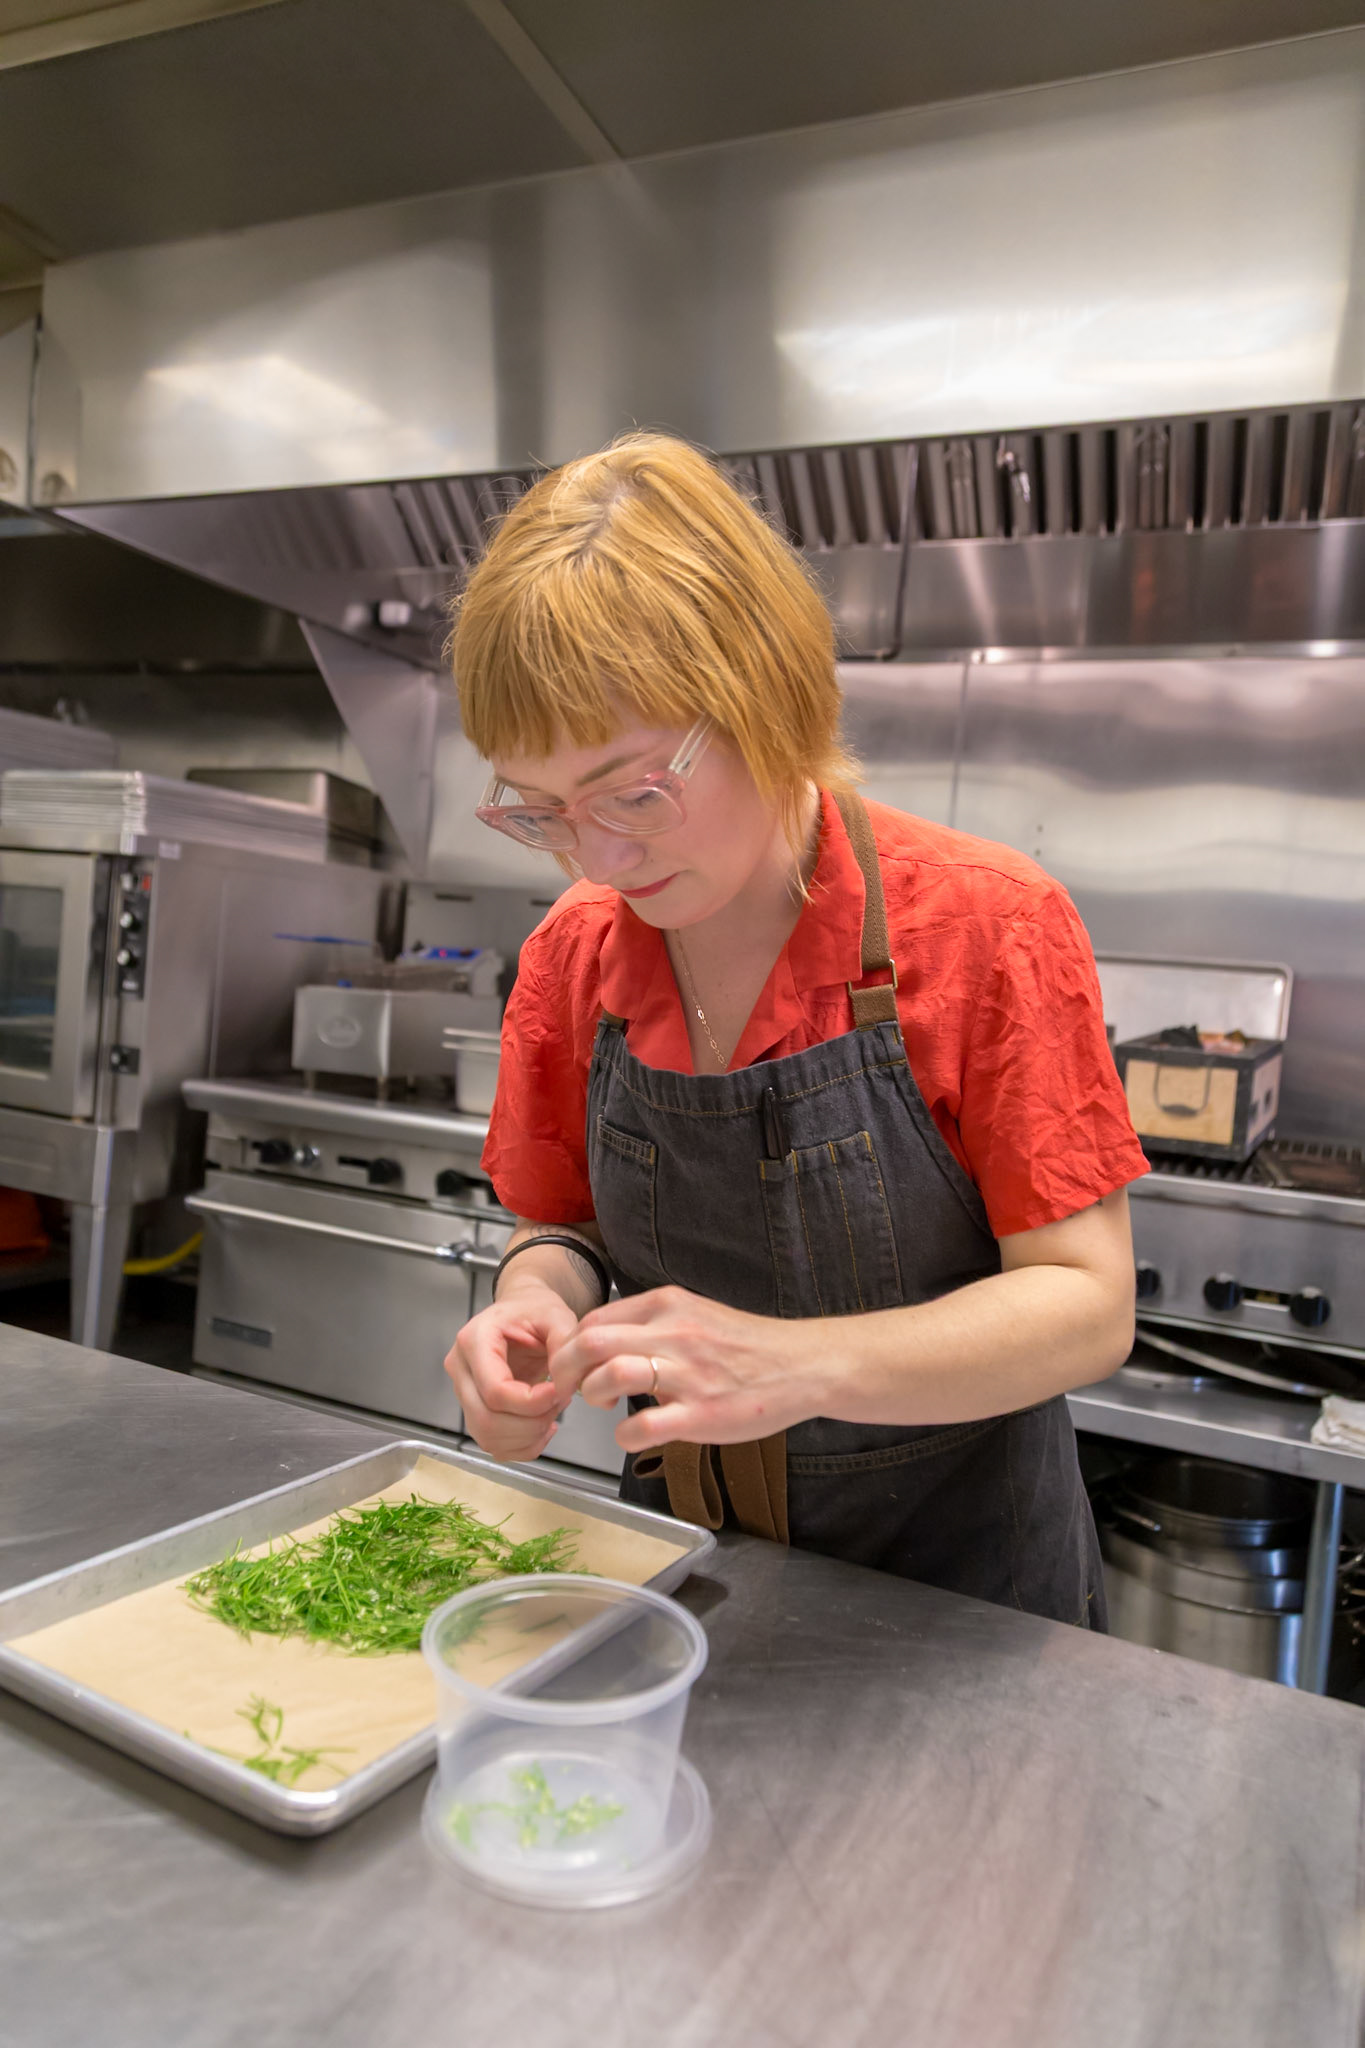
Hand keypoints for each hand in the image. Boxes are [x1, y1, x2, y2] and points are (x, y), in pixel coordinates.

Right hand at [445, 1279, 580, 1461]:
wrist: (522, 1312)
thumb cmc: (535, 1311)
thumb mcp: (557, 1315)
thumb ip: (565, 1344)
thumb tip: (564, 1384)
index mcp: (474, 1340)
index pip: (495, 1391)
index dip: (531, 1403)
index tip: (560, 1393)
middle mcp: (460, 1368)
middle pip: (487, 1419)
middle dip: (531, 1423)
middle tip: (560, 1403)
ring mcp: (463, 1391)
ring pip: (488, 1437)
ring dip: (527, 1436)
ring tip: (553, 1412)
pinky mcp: (473, 1409)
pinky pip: (493, 1445)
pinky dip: (522, 1446)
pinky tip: (543, 1427)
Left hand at [547, 1285, 825, 1454]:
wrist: (802, 1366)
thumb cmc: (747, 1346)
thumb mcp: (696, 1313)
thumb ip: (652, 1323)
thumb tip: (606, 1343)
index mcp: (667, 1306)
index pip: (593, 1320)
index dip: (570, 1347)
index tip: (573, 1367)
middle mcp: (673, 1334)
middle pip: (590, 1342)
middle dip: (565, 1370)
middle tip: (568, 1389)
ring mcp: (687, 1375)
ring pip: (611, 1375)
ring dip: (593, 1396)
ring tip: (605, 1406)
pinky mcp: (701, 1414)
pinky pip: (643, 1426)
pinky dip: (625, 1436)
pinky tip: (635, 1436)